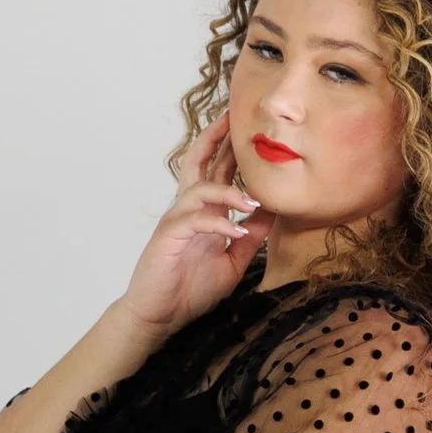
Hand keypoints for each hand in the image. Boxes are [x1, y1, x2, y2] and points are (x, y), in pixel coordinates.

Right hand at [115, 111, 277, 334]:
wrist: (159, 316)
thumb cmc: (190, 289)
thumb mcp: (232, 261)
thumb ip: (251, 237)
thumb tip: (272, 213)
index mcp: (203, 212)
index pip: (217, 171)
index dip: (229, 147)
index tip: (247, 127)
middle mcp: (188, 209)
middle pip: (199, 162)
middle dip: (216, 138)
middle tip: (234, 117)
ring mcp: (176, 220)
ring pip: (200, 190)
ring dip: (228, 193)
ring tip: (252, 203)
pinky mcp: (168, 237)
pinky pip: (194, 221)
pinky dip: (217, 224)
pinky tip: (234, 232)